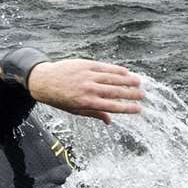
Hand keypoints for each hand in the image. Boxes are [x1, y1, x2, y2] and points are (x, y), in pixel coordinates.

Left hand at [27, 58, 142, 122]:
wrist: (43, 81)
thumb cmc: (59, 98)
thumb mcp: (75, 111)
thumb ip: (94, 114)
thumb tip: (110, 122)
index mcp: (87, 103)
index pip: (112, 107)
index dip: (127, 108)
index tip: (139, 109)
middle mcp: (89, 89)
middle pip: (115, 91)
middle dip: (131, 94)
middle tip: (143, 95)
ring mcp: (88, 75)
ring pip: (112, 78)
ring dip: (127, 80)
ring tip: (139, 82)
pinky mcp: (85, 65)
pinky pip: (104, 67)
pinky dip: (115, 69)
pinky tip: (125, 71)